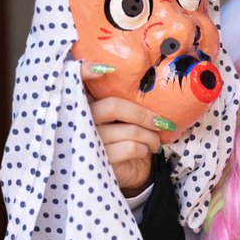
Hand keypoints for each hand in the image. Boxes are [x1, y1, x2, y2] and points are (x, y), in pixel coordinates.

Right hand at [80, 61, 173, 196]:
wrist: (128, 171)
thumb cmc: (126, 138)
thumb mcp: (124, 117)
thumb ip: (124, 100)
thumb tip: (148, 83)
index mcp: (86, 104)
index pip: (77, 81)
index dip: (84, 71)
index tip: (104, 68)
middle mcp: (81, 120)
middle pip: (114, 106)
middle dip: (144, 114)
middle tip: (162, 122)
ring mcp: (89, 140)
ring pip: (129, 130)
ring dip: (150, 136)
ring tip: (155, 141)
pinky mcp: (100, 160)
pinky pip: (131, 147)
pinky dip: (145, 148)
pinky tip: (146, 150)